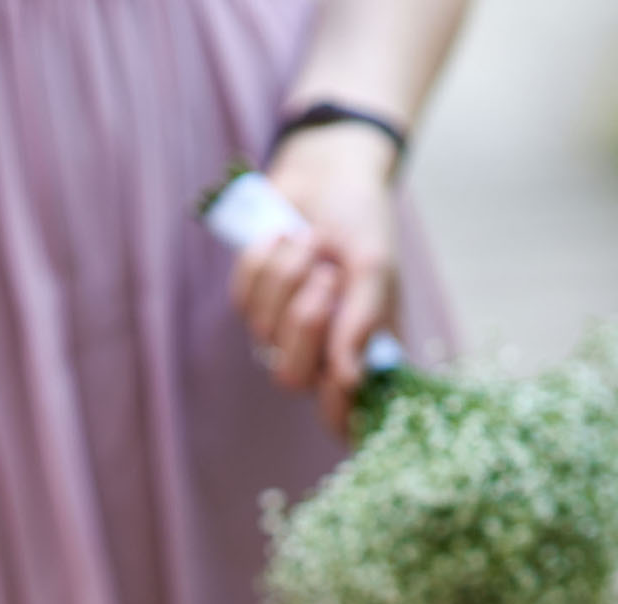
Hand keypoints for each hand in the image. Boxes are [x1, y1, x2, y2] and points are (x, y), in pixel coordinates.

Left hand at [231, 122, 400, 435]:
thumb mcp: (374, 268)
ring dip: (289, 274)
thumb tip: (349, 380)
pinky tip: (286, 237)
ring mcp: (282, 330)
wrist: (330, 172)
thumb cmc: (363, 224)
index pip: (341, 417)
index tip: (338, 383)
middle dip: (306, 320)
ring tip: (313, 242)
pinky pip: (243, 297)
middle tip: (327, 274)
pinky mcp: (252, 300)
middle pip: (291, 377)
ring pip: (264, 330)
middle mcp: (320, 353)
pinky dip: (264, 259)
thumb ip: (363, 323)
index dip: (336, 414)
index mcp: (361, 355)